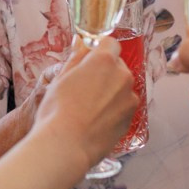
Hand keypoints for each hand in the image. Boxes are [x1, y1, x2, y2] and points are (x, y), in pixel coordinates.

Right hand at [33, 36, 136, 168]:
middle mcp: (122, 76)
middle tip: (83, 86)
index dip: (99, 50)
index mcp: (104, 60)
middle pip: (117, 66)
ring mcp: (129, 99)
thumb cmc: (58, 110)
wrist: (66, 145)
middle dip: (104, 72)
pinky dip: (112, 110)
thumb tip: (81, 42)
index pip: (110, 43)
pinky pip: (122, 107)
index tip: (89, 59)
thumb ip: (77, 57)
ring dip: (109, 92)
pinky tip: (94, 120)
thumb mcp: (61, 77)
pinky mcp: (130, 119)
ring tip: (88, 108)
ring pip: (121, 88)